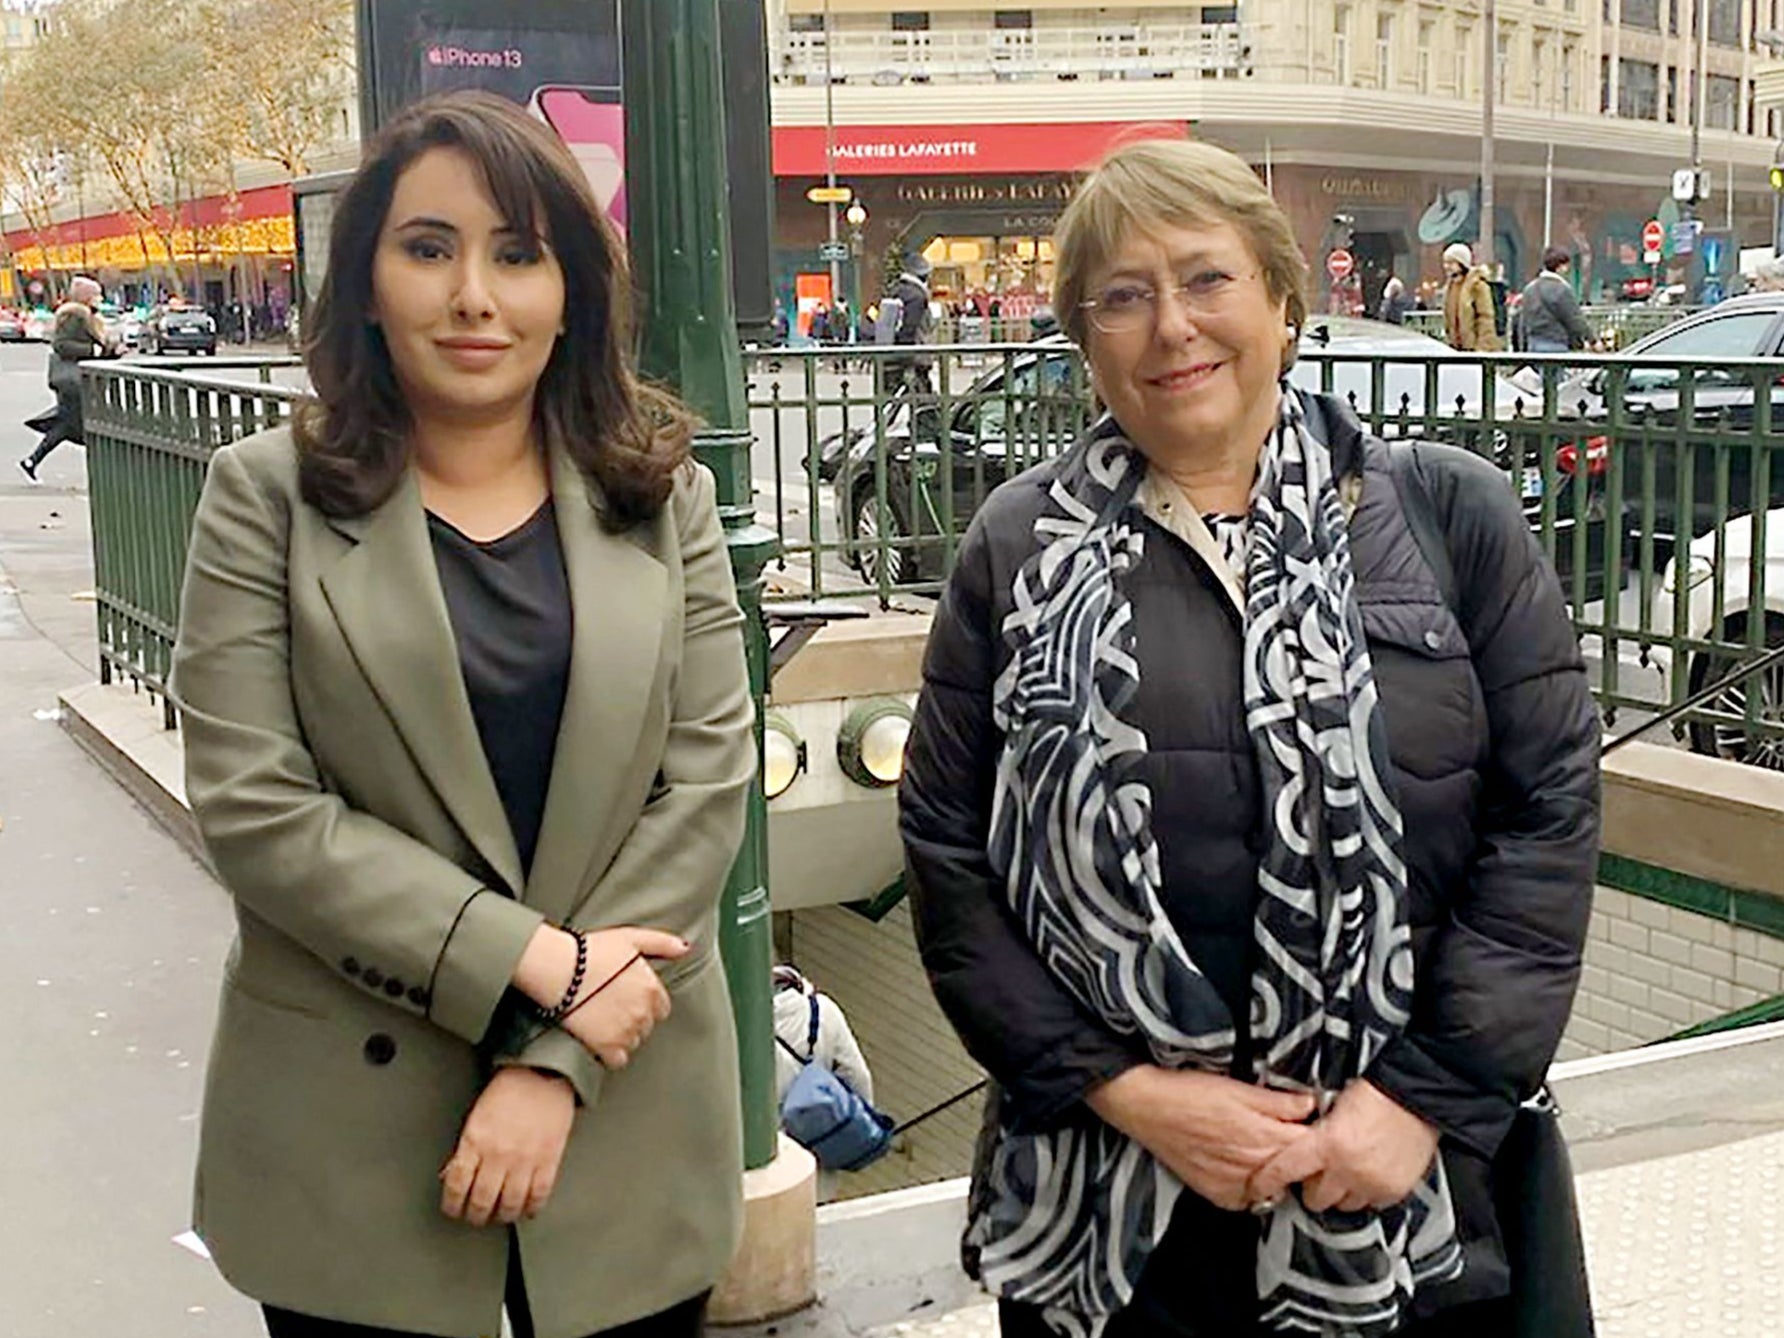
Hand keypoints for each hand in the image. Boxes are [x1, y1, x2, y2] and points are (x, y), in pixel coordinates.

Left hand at [440, 1067, 574, 1226]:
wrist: (544, 1071)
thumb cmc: (509, 1089)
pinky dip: (531, 1207)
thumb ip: (467, 1147)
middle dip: (475, 1215)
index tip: (453, 1209)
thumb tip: (456, 1175)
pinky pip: (539, 1194)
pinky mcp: (549, 1159)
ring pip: (510, 1204)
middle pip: (482, 1201)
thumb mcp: (477, 1116)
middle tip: (475, 1217)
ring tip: (500, 1215)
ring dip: (502, 1215)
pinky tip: (527, 1208)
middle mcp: (499, 1153)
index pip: (457, 1185)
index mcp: (476, 1140)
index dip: (452, 1204)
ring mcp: (526, 1159)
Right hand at [514, 925, 690, 1068]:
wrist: (558, 969)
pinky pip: (618, 1060)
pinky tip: (598, 1040)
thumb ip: (662, 943)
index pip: (661, 1008)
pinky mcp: (606, 1047)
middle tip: (611, 1009)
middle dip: (633, 1019)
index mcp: (651, 989)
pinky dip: (610, 1054)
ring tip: (602, 1022)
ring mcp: (626, 1031)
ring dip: (622, 1037)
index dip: (644, 1004)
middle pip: (647, 1026)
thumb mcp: (630, 938)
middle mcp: (643, 1012)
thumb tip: (685, 948)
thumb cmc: (591, 951)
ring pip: (633, 1043)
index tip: (627, 999)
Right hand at [1086, 1066, 1317, 1212]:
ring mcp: (1236, 1188)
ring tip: (1259, 1148)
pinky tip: (1241, 1164)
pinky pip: (1250, 1199)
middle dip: (1297, 1156)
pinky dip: (1252, 1186)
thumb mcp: (1240, 1088)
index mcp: (1265, 1139)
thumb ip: (1279, 1102)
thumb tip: (1311, 1106)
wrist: (1148, 1107)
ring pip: (1275, 1187)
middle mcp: (1254, 1170)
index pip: (1311, 1149)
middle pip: (1296, 1171)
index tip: (1311, 1127)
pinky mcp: (1219, 1196)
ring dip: (1275, 1172)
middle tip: (1284, 1135)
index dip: (1314, 1136)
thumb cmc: (1192, 1093)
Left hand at [1246, 1079, 1438, 1213]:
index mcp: (1328, 1144)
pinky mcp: (1394, 1191)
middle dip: (1312, 1186)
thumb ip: (1314, 1131)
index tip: (1258, 1187)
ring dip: (1341, 1191)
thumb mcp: (1332, 1106)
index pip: (1285, 1170)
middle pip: (1315, 1198)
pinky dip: (1367, 1191)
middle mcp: (1349, 1169)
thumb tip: (1295, 1142)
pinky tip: (1368, 1171)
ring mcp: (1372, 1183)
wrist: (1416, 1095)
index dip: (1267, 1181)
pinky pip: (1372, 1203)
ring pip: (1344, 1205)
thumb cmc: (1376, 1092)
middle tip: (1317, 1171)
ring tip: (1346, 1169)